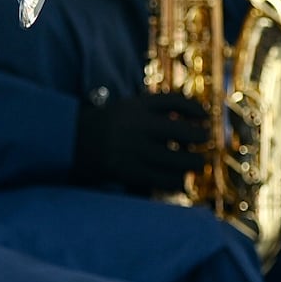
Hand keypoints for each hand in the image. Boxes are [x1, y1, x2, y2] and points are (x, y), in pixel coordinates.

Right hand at [73, 90, 209, 193]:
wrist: (74, 142)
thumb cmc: (109, 124)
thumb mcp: (130, 106)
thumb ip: (157, 107)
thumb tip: (194, 117)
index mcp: (137, 106)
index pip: (174, 101)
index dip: (196, 108)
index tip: (206, 116)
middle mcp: (138, 126)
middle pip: (184, 132)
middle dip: (201, 138)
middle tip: (206, 141)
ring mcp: (135, 150)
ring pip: (179, 160)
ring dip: (194, 162)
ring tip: (198, 163)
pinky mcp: (131, 172)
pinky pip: (165, 179)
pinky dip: (177, 180)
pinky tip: (179, 178)